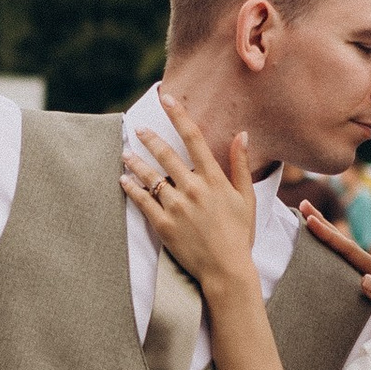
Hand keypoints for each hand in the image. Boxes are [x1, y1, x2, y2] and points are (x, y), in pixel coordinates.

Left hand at [121, 89, 260, 303]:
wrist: (227, 270)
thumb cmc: (240, 235)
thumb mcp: (247, 198)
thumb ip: (241, 165)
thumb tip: (243, 135)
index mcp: (214, 180)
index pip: (193, 138)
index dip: (178, 115)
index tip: (167, 99)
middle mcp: (193, 189)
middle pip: (166, 155)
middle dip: (150, 138)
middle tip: (138, 129)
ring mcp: (176, 207)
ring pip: (150, 177)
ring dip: (135, 162)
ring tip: (126, 154)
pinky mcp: (163, 225)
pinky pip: (142, 201)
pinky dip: (131, 188)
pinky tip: (124, 180)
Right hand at [296, 201, 370, 315]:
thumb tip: (365, 279)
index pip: (350, 250)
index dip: (329, 235)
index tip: (310, 221)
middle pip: (346, 241)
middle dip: (324, 223)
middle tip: (304, 204)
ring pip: (346, 248)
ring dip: (328, 231)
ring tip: (309, 216)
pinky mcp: (369, 278)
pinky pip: (348, 259)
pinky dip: (334, 247)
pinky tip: (324, 242)